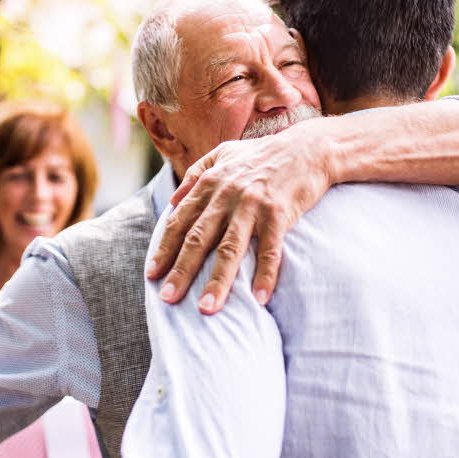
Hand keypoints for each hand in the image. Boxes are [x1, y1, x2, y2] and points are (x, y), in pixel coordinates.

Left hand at [146, 121, 332, 313]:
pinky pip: (270, 250)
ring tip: (206, 308)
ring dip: (218, 281)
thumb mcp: (223, 154)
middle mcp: (227, 195)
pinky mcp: (279, 214)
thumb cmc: (262, 154)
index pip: (180, 221)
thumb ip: (196, 174)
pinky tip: (259, 298)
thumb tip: (173, 201)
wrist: (307, 149)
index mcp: (210, 183)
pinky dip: (265, 275)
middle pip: (199, 239)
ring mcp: (253, 206)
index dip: (165, 248)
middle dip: (181, 270)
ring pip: (230, 249)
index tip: (152, 273)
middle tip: (168, 298)